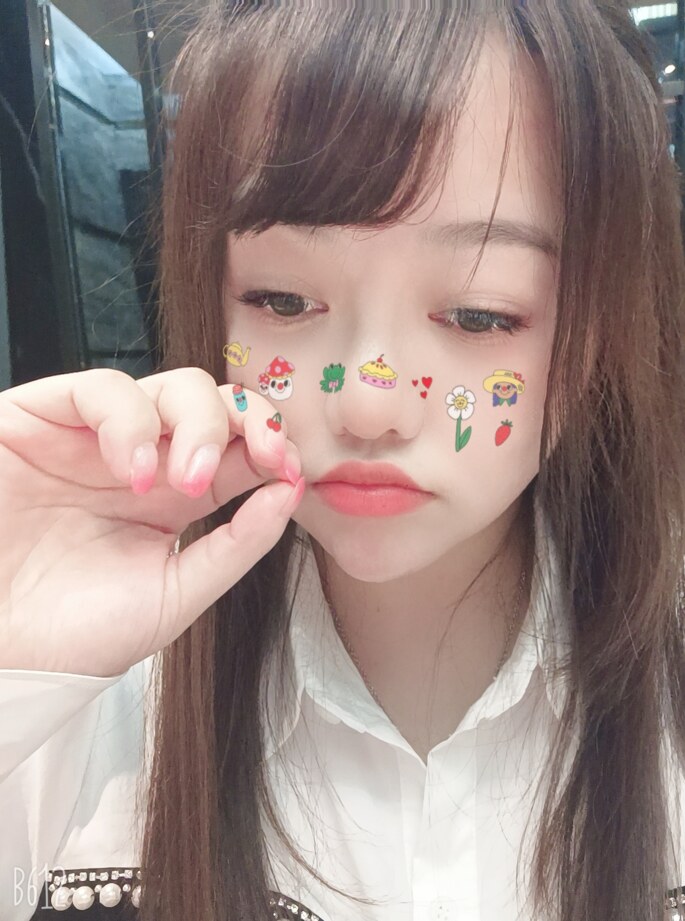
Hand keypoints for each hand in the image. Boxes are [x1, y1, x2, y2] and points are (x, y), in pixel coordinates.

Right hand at [0, 367, 302, 676]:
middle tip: (259, 460)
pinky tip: (128, 471)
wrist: (5, 656)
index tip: (290, 467)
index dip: (273, 442)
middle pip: (214, 402)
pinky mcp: (42, 423)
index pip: (240, 444)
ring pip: (169, 386)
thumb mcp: (177, 594)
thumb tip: (291, 489)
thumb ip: (238, 544)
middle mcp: (144, 459)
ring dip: (197, 423)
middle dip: (247, 420)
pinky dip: (128, 419)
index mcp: (180, 496)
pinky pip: (98, 388)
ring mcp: (95, 438)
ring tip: (184, 486)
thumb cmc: (79, 632)